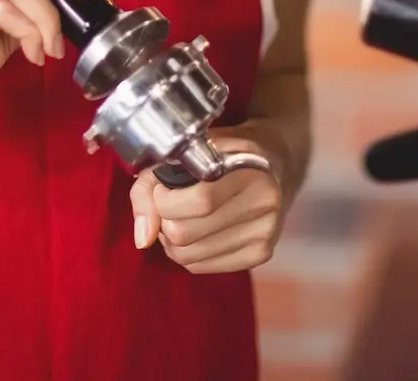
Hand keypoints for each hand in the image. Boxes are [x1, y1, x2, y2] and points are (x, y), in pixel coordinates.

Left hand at [129, 127, 282, 273]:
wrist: (275, 162)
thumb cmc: (222, 153)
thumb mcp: (185, 151)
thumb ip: (150, 186)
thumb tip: (142, 237)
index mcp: (251, 168)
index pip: (200, 201)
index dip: (165, 200)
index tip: (163, 189)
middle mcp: (264, 202)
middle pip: (186, 234)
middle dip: (164, 220)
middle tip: (170, 205)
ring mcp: (266, 232)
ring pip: (188, 256)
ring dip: (172, 240)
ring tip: (183, 217)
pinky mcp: (261, 254)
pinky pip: (201, 267)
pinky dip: (188, 253)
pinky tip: (198, 231)